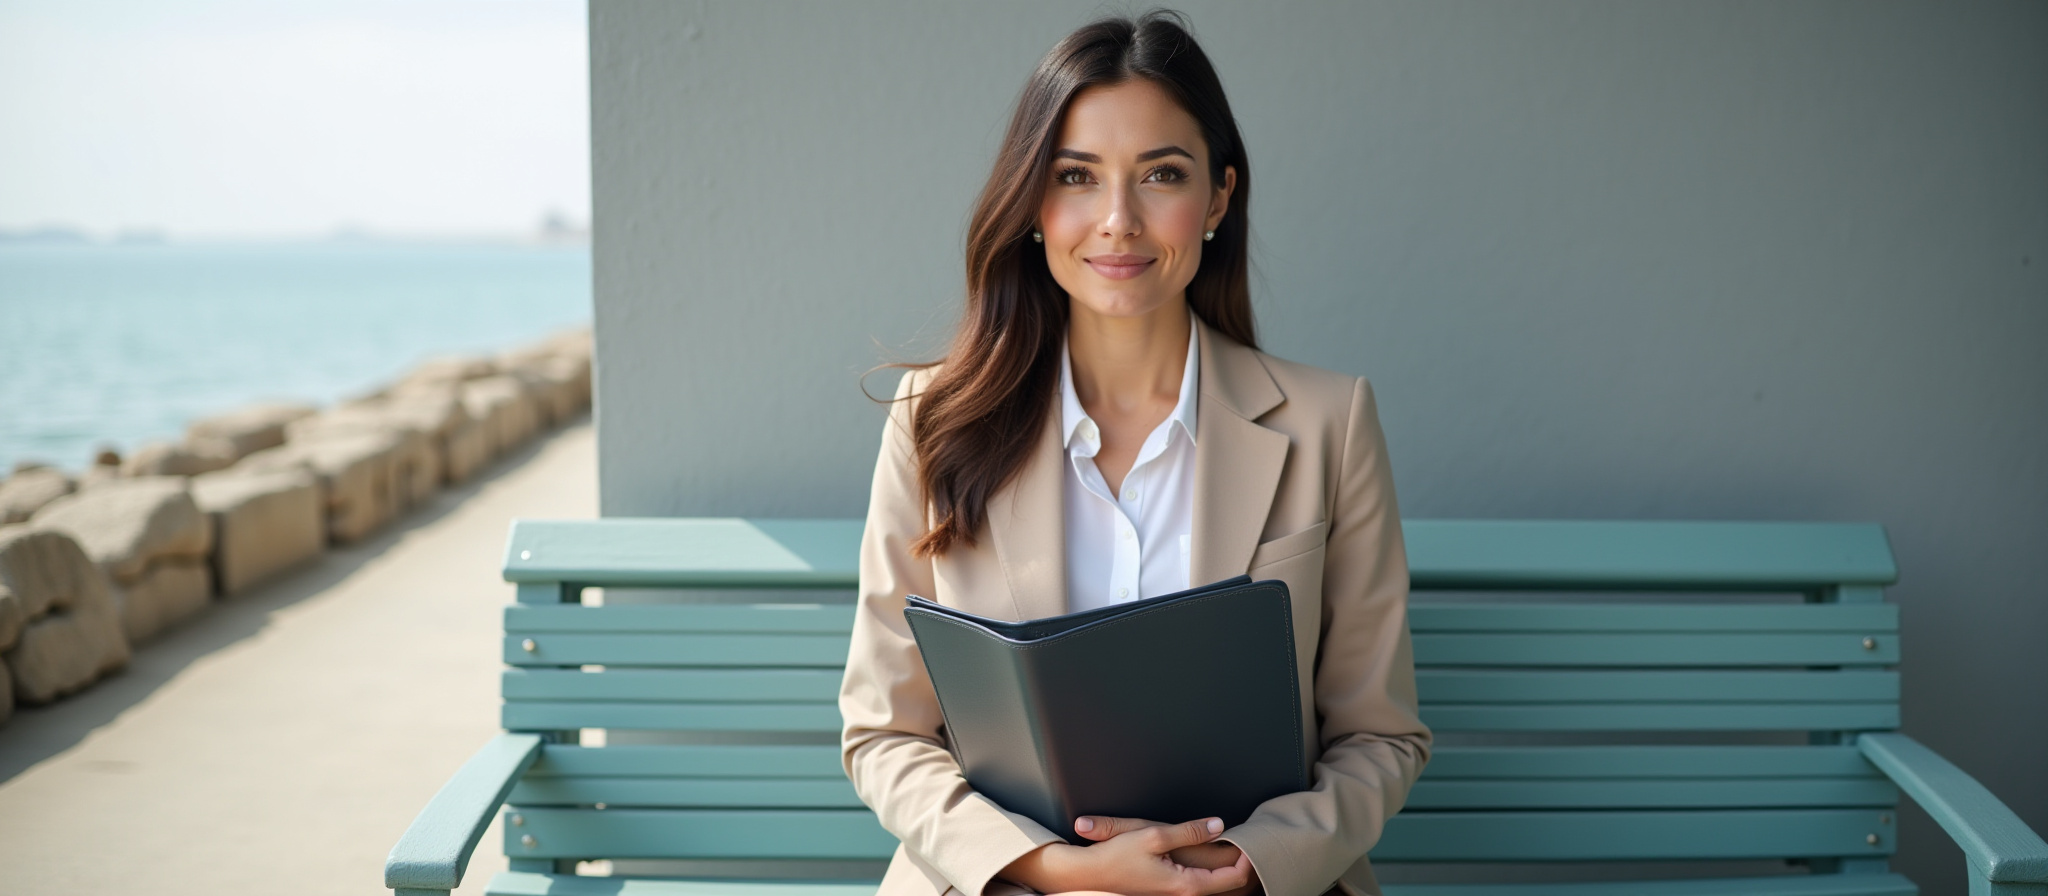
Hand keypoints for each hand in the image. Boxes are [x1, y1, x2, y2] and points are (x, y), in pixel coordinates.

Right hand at [997, 816, 1252, 895]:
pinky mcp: (1170, 891)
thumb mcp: (1154, 834)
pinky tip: (1213, 858)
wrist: (1091, 873)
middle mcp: (1184, 895)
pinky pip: (1202, 885)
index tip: (1254, 840)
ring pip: (1216, 887)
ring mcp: (1177, 895)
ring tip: (1236, 847)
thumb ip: (1189, 830)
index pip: (1234, 878)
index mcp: (1186, 885)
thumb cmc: (1118, 855)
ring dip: (1228, 870)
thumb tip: (1218, 824)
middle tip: (1251, 841)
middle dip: (1243, 865)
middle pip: (1230, 886)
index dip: (1249, 859)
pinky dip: (1213, 874)